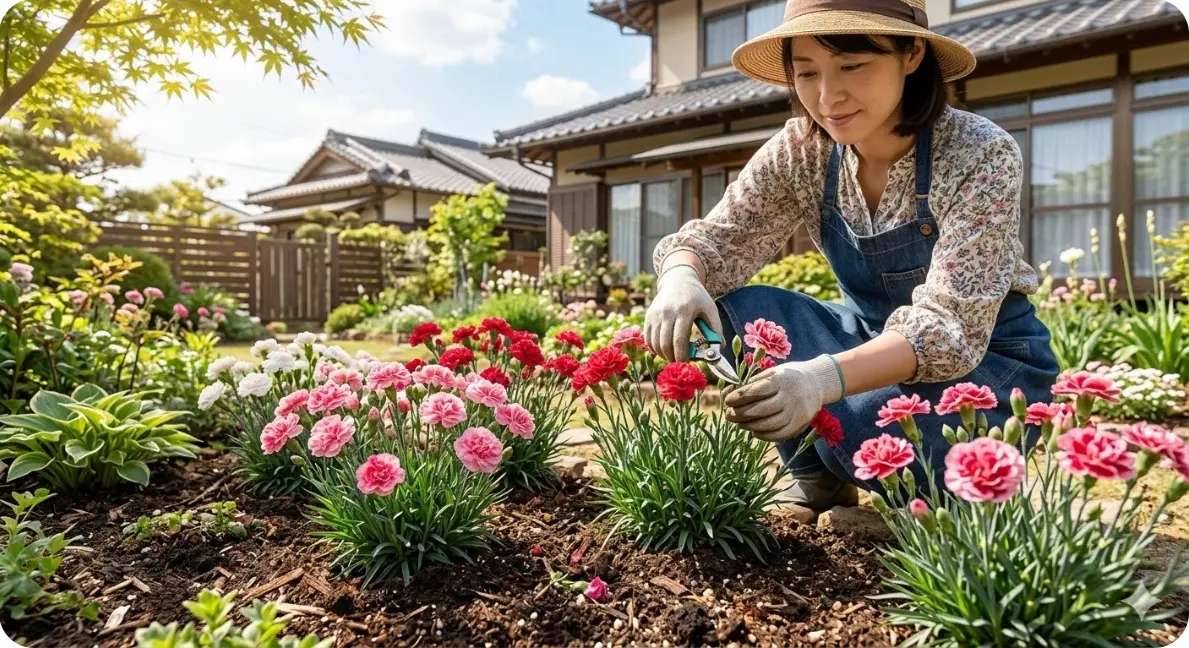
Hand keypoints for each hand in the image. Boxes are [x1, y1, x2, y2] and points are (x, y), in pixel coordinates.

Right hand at [644, 265, 721, 362]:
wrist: (678, 281)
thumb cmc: (697, 297)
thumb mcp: (710, 308)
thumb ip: (716, 328)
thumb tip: (720, 348)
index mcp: (684, 310)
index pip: (679, 339)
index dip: (682, 355)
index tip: (687, 362)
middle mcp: (667, 312)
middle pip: (665, 343)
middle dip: (672, 358)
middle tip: (680, 362)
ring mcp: (655, 314)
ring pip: (655, 343)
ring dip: (663, 355)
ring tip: (673, 356)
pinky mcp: (648, 316)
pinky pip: (648, 339)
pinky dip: (655, 349)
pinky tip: (664, 350)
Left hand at [724, 355, 842, 441]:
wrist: (816, 383)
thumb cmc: (787, 377)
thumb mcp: (773, 372)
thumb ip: (754, 382)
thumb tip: (732, 394)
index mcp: (781, 379)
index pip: (756, 390)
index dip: (739, 397)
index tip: (728, 400)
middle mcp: (790, 396)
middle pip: (761, 409)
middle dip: (741, 413)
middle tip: (729, 415)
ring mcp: (797, 412)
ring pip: (770, 424)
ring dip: (750, 426)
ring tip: (739, 423)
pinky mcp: (800, 424)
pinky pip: (780, 434)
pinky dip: (764, 435)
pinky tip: (754, 431)